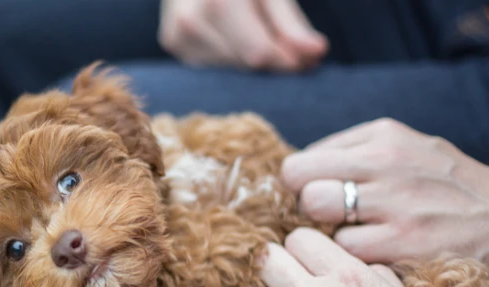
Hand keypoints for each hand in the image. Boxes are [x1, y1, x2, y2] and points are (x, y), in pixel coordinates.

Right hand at [159, 0, 327, 70]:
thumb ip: (290, 23)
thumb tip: (316, 53)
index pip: (258, 51)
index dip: (287, 60)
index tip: (311, 59)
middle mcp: (192, 17)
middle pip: (245, 61)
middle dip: (274, 59)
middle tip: (296, 50)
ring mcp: (177, 33)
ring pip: (231, 66)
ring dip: (252, 58)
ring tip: (258, 33)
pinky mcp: (172, 42)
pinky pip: (213, 64)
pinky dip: (232, 55)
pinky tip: (233, 34)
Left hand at [282, 119, 488, 273]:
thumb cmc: (445, 189)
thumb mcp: (407, 150)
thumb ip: (353, 154)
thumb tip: (297, 173)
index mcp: (383, 136)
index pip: (303, 159)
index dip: (302, 186)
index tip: (317, 199)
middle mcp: (387, 160)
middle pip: (300, 180)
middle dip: (303, 205)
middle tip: (326, 221)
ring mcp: (396, 200)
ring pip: (316, 209)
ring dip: (325, 230)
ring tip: (352, 236)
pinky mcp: (406, 240)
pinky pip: (344, 248)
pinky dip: (353, 256)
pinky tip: (375, 255)